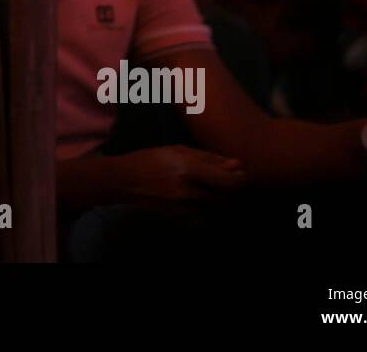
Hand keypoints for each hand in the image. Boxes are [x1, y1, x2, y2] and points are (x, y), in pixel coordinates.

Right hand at [112, 145, 246, 213]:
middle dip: (232, 188)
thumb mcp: (178, 150)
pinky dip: (205, 202)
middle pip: (224, 195)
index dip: (239, 178)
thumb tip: (236, 164)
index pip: (225, 179)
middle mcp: (186, 189)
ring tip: (213, 183)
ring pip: (214, 204)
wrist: (123, 181)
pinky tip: (197, 192)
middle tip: (231, 178)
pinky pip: (202, 210)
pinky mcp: (178, 215)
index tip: (242, 173)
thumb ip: (207, 157)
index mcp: (186, 168)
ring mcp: (182, 205)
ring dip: (220, 195)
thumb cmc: (150, 159)